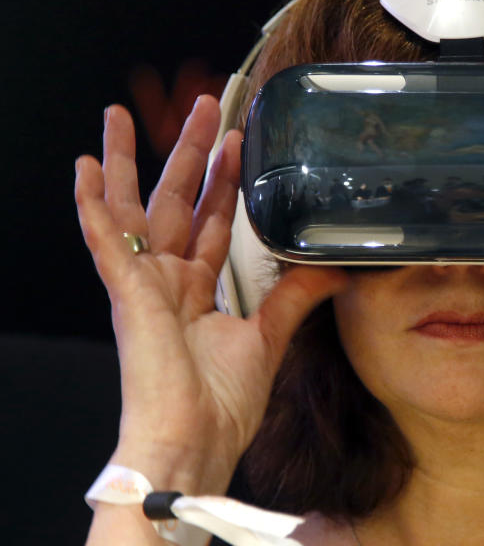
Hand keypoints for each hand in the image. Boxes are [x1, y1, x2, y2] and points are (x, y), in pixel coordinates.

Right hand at [75, 96, 347, 491]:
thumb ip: (295, 297)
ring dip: (128, 160)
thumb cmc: (221, 404)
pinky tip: (86, 167)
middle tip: (202, 107)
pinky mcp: (126, 293)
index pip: (213, 220)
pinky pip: (104, 240)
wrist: (195, 440)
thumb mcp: (269, 337)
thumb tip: (334, 269)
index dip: (225, 181)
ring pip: (133, 207)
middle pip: (176, 201)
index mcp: (197, 291)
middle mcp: (167, 280)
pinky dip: (93, 204)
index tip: (237, 142)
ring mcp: (143, 284)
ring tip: (120, 114)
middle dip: (189, 152)